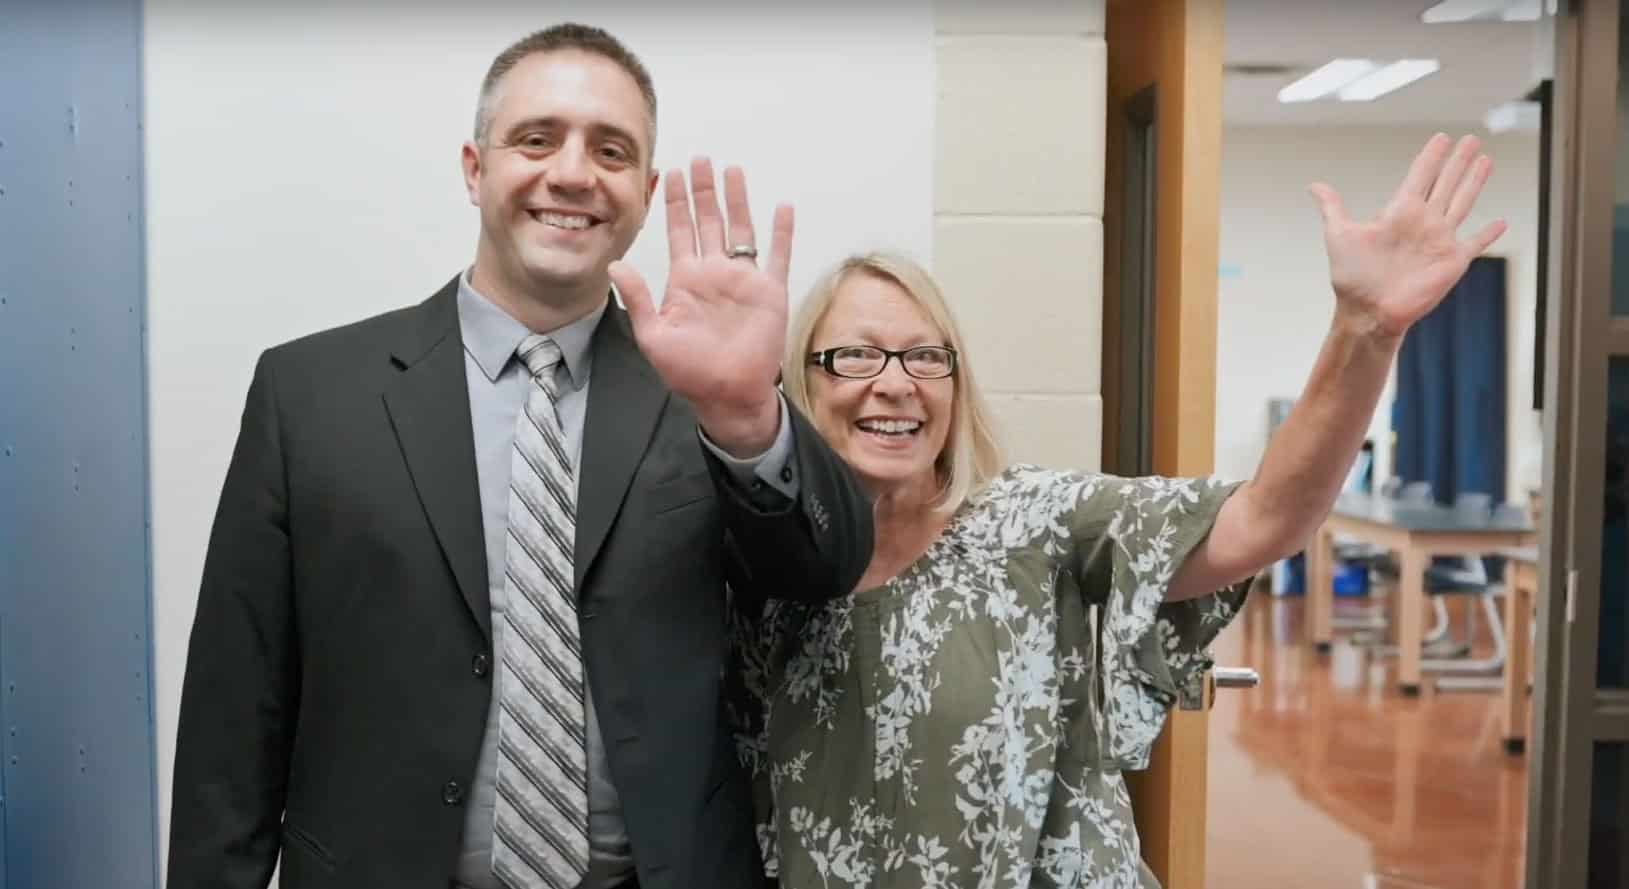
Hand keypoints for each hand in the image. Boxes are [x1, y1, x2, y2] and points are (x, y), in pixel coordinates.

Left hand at [609, 157, 792, 454]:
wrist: (727, 396)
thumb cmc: (690, 373)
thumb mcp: (653, 336)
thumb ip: (638, 299)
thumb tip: (616, 264)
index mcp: (686, 280)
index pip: (679, 230)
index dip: (675, 201)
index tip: (670, 172)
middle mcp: (714, 273)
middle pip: (709, 220)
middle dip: (704, 189)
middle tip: (700, 159)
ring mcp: (743, 280)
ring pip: (740, 229)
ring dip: (737, 200)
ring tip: (732, 170)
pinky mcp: (770, 292)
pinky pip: (778, 256)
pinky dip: (782, 232)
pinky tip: (782, 207)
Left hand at [1308, 133, 1507, 339]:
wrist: (1368, 310)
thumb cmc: (1352, 276)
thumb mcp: (1339, 235)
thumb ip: (1333, 208)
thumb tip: (1314, 185)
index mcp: (1400, 212)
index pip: (1421, 175)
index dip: (1432, 156)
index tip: (1442, 137)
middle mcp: (1423, 222)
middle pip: (1446, 182)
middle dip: (1459, 161)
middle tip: (1471, 139)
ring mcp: (1439, 240)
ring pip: (1463, 203)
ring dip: (1474, 182)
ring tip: (1486, 160)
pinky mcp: (1453, 262)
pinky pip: (1475, 244)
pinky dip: (1489, 234)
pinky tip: (1501, 222)